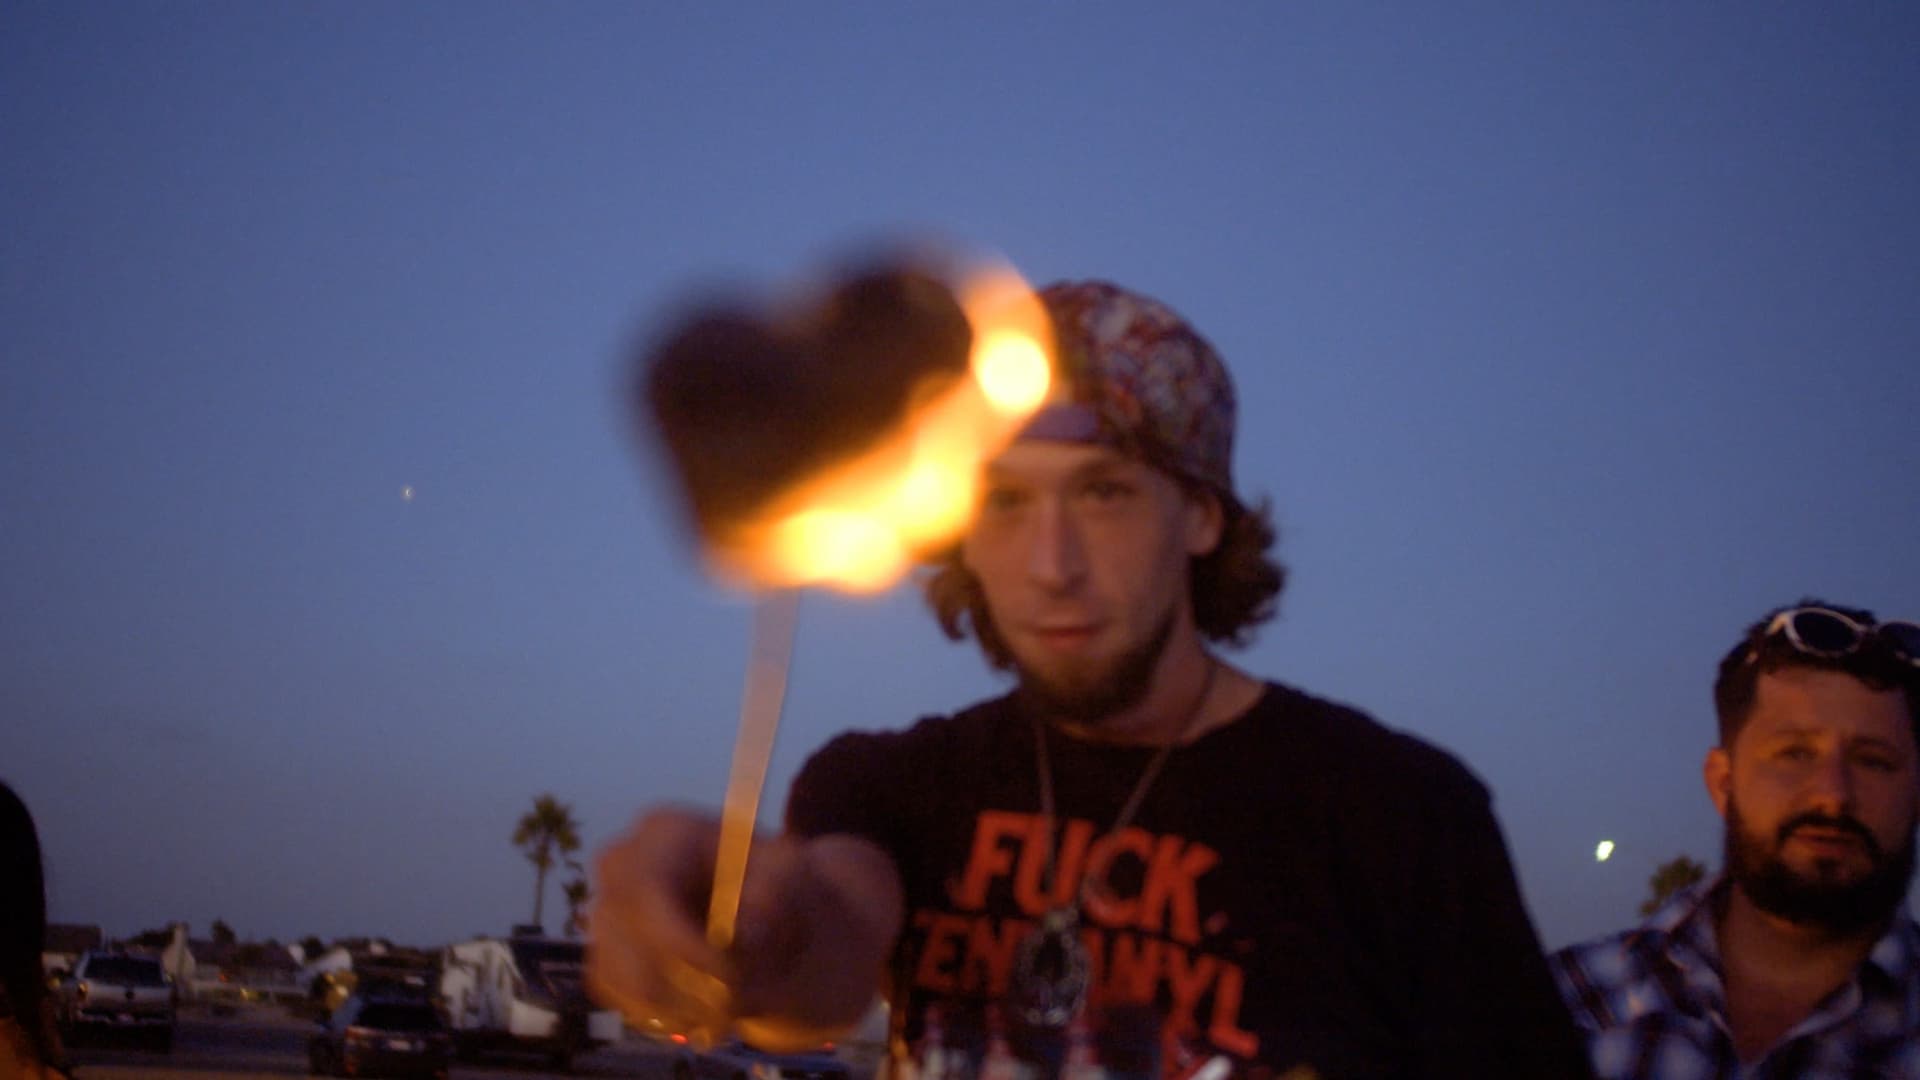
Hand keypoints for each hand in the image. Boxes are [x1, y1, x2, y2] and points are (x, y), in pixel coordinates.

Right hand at [587, 806, 901, 1049]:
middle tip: (740, 999)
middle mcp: (620, 866)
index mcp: (663, 832)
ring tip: (733, 1001)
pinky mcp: (605, 954)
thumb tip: (740, 933)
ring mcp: (605, 912)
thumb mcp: (791, 874)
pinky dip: (670, 1014)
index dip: (683, 943)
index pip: (648, 892)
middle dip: (690, 985)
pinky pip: (627, 1001)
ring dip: (686, 1006)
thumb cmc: (777, 881)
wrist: (764, 906)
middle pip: (632, 947)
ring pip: (629, 983)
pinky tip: (707, 1003)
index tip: (730, 977)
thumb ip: (774, 894)